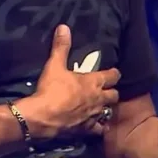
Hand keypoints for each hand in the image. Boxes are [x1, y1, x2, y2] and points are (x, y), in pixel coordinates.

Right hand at [15, 24, 120, 140]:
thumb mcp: (54, 65)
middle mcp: (98, 99)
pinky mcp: (87, 130)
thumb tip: (64, 27)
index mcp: (93, 82)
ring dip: (105, 109)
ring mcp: (94, 115)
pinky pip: (99, 130)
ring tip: (101, 107)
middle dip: (112, 92)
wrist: (43, 117)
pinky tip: (95, 127)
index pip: (112, 76)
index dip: (114, 73)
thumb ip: (61, 47)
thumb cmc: (51, 89)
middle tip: (107, 90)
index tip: (114, 73)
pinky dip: (98, 128)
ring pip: (108, 112)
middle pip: (114, 95)